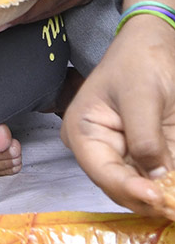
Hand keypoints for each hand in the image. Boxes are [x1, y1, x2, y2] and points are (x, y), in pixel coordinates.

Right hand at [61, 14, 174, 217]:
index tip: (158, 197)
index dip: (130, 190)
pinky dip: (168, 187)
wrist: (155, 43)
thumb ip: (145, 138)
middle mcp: (98, 150)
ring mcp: (122, 156)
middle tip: (174, 204)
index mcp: (83, 131)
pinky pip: (156, 181)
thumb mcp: (142, 96)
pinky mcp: (143, 158)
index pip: (103, 172)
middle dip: (150, 198)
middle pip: (122, 188)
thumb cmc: (140, 60)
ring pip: (142, 192)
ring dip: (162, 195)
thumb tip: (156, 180)